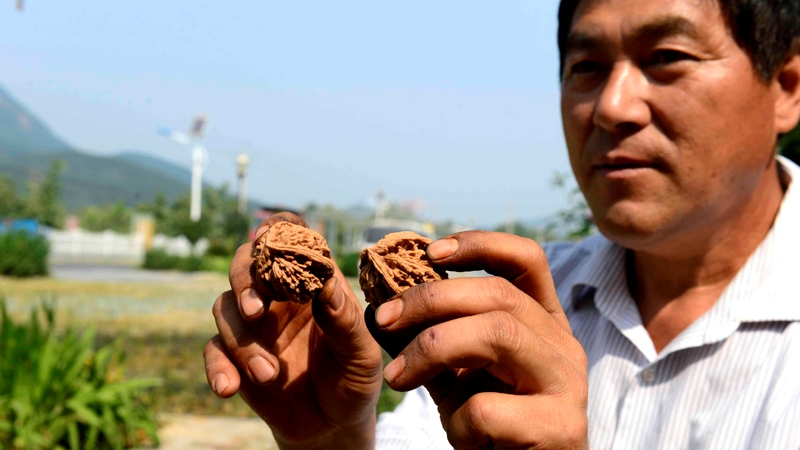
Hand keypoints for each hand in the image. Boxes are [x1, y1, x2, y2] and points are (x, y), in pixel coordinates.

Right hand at [203, 213, 382, 449]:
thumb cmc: (353, 377)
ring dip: (242, 340)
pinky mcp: (233, 356)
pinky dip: (217, 367)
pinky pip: (213, 351)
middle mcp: (278, 295)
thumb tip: (326, 286)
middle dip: (245, 282)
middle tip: (256, 311)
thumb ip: (344, 321)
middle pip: (246, 264)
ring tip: (269, 374)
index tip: (268, 240)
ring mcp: (253, 324)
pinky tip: (228, 388)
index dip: (277, 230)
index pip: (291, 240)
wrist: (332, 422)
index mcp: (313, 282)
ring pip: (225, 307)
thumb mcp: (360, 353)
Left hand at [367, 231, 587, 448]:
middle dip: (431, 300)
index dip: (480, 244)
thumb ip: (430, 339)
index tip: (431, 252)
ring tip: (398, 377)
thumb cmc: (490, 428)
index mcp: (545, 323)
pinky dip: (456, 422)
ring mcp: (567, 385)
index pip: (527, 260)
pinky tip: (461, 438)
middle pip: (499, 295)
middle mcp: (564, 346)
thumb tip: (377, 308)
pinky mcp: (559, 429)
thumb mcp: (457, 375)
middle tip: (384, 318)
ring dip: (433, 349)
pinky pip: (487, 408)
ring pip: (497, 333)